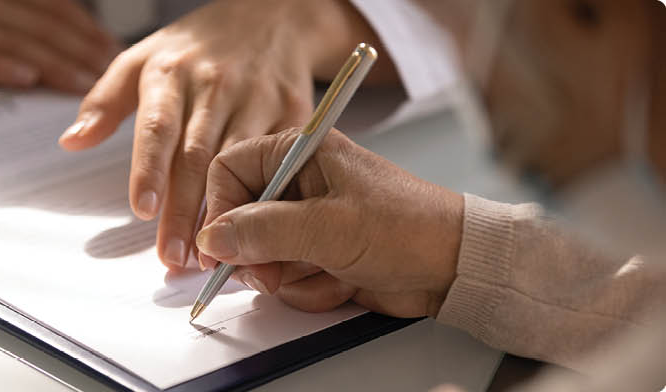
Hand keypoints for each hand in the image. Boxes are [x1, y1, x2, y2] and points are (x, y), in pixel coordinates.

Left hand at [59, 0, 381, 269]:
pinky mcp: (294, 110)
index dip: (150, 169)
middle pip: (197, 157)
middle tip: (174, 256)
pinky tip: (255, 231)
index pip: (158, 126)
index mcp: (171, 74)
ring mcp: (258, 97)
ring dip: (226, 213)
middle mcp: (215, 86)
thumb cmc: (196, 48)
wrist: (271, 16)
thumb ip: (104, 103)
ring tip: (211, 255)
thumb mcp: (140, 58)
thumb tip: (72, 141)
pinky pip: (280, 161)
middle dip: (184, 211)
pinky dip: (268, 198)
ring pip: (240, 164)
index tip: (143, 208)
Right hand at [195, 129, 463, 317]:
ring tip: (328, 271)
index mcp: (299, 151)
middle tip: (276, 272)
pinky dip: (310, 288)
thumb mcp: (328, 228)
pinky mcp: (315, 253)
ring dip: (290, 276)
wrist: (453, 267)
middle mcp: (297, 182)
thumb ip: (263, 231)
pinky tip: (342, 281)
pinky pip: (285, 277)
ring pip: (260, 256)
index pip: (228, 171)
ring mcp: (306, 221)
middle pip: (238, 220)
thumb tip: (214, 238)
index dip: (219, 209)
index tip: (221, 247)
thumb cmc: (407, 228)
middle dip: (257, 255)